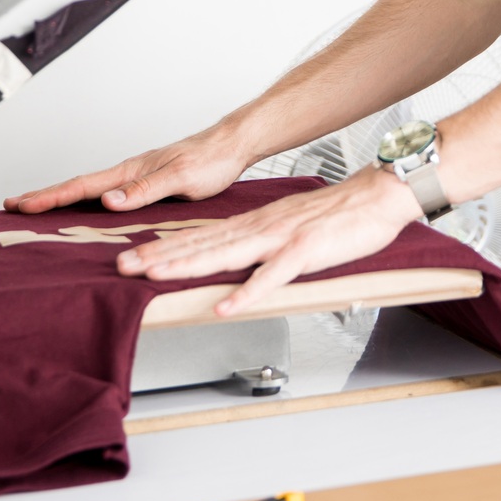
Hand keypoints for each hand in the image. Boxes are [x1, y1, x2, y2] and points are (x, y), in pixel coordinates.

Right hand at [3, 127, 250, 213]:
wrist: (231, 145)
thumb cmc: (211, 160)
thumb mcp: (180, 178)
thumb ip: (146, 191)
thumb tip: (108, 200)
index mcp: (131, 171)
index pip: (83, 186)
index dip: (52, 197)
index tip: (22, 205)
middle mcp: (129, 172)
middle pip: (78, 186)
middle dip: (44, 196)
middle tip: (11, 205)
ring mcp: (136, 176)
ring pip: (90, 189)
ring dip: (62, 198)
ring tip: (36, 206)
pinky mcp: (147, 182)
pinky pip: (107, 192)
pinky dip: (86, 199)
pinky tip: (84, 208)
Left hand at [112, 168, 423, 316]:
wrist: (378, 195)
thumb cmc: (340, 214)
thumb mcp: (290, 226)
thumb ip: (263, 244)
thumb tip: (237, 261)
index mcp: (256, 224)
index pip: (201, 236)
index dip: (165, 247)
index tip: (133, 255)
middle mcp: (261, 228)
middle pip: (202, 244)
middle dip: (159, 256)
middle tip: (122, 266)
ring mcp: (281, 239)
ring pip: (225, 255)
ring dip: (187, 266)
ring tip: (154, 277)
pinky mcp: (305, 251)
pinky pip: (271, 276)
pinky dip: (246, 292)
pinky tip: (224, 305)